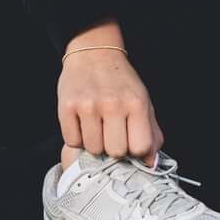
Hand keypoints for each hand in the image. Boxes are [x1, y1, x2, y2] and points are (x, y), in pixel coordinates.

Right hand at [57, 26, 161, 167]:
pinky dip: (77, 137)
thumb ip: (152, 134)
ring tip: (97, 126)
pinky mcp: (66, 107)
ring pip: (93, 150)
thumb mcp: (144, 103)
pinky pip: (72, 142)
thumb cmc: (121, 83)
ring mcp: (88, 106)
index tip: (130, 141)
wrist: (94, 55)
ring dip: (94, 143)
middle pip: (116, 152)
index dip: (135, 150)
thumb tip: (151, 165)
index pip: (140, 148)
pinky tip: (82, 123)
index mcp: (136, 104)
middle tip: (111, 132)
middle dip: (114, 147)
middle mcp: (113, 104)